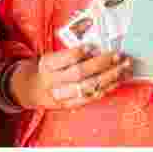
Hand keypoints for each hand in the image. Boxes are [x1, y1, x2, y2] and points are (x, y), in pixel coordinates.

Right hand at [11, 46, 130, 108]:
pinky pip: (91, 98)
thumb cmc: (42, 71)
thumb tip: (93, 49)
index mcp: (45, 66)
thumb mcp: (48, 58)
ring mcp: (62, 96)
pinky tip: (117, 81)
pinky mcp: (69, 105)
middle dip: (101, 64)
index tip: (92, 46)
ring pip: (88, 87)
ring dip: (110, 77)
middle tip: (117, 55)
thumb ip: (67, 55)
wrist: (28, 91)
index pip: (62, 60)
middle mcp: (53, 82)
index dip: (78, 53)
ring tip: (124, 68)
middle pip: (79, 73)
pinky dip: (106, 89)